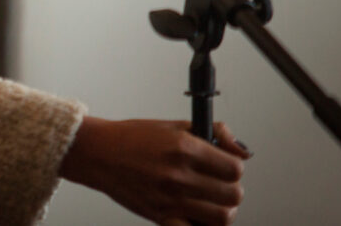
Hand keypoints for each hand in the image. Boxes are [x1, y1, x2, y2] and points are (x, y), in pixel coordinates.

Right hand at [59, 117, 250, 225]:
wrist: (98, 153)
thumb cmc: (132, 138)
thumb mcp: (173, 125)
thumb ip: (213, 132)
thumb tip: (242, 150)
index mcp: (185, 147)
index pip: (235, 168)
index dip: (233, 167)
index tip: (224, 167)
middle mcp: (179, 174)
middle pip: (234, 195)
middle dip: (230, 189)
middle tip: (217, 184)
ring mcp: (170, 199)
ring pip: (222, 217)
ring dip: (220, 210)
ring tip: (208, 202)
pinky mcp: (160, 217)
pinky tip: (194, 216)